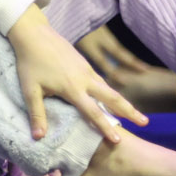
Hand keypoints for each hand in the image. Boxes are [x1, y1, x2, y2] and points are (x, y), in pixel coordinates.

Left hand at [6, 7, 147, 143]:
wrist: (34, 34)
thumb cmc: (30, 63)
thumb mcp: (30, 90)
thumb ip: (37, 114)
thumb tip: (38, 138)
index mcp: (73, 88)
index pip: (93, 112)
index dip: (106, 127)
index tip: (118, 141)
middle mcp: (85, 79)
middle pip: (112, 98)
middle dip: (130, 111)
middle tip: (145, 123)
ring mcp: (87, 69)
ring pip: (109, 87)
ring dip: (122, 101)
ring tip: (134, 112)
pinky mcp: (85, 63)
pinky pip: (101, 80)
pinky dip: (110, 91)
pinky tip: (111, 96)